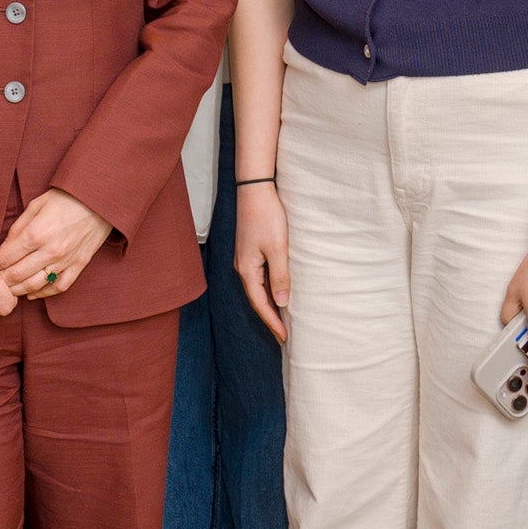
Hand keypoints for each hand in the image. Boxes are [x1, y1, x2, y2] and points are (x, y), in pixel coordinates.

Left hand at [0, 189, 112, 300]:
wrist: (99, 200)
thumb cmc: (65, 198)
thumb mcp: (36, 205)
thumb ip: (18, 227)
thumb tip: (5, 246)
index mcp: (36, 233)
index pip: (6, 258)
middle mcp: (50, 251)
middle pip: (17, 275)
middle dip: (1, 281)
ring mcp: (65, 261)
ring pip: (35, 285)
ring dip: (18, 291)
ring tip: (8, 291)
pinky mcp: (79, 265)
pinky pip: (59, 287)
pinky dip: (44, 293)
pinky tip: (32, 294)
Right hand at [233, 179, 290, 342]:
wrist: (255, 190)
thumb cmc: (266, 217)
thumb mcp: (278, 249)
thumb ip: (280, 277)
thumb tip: (282, 304)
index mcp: (247, 270)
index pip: (260, 304)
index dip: (272, 322)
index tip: (285, 338)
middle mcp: (243, 267)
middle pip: (257, 299)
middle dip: (270, 318)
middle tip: (284, 335)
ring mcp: (246, 258)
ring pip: (258, 288)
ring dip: (270, 304)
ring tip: (283, 319)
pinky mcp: (251, 250)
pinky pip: (260, 277)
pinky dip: (269, 289)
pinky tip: (278, 291)